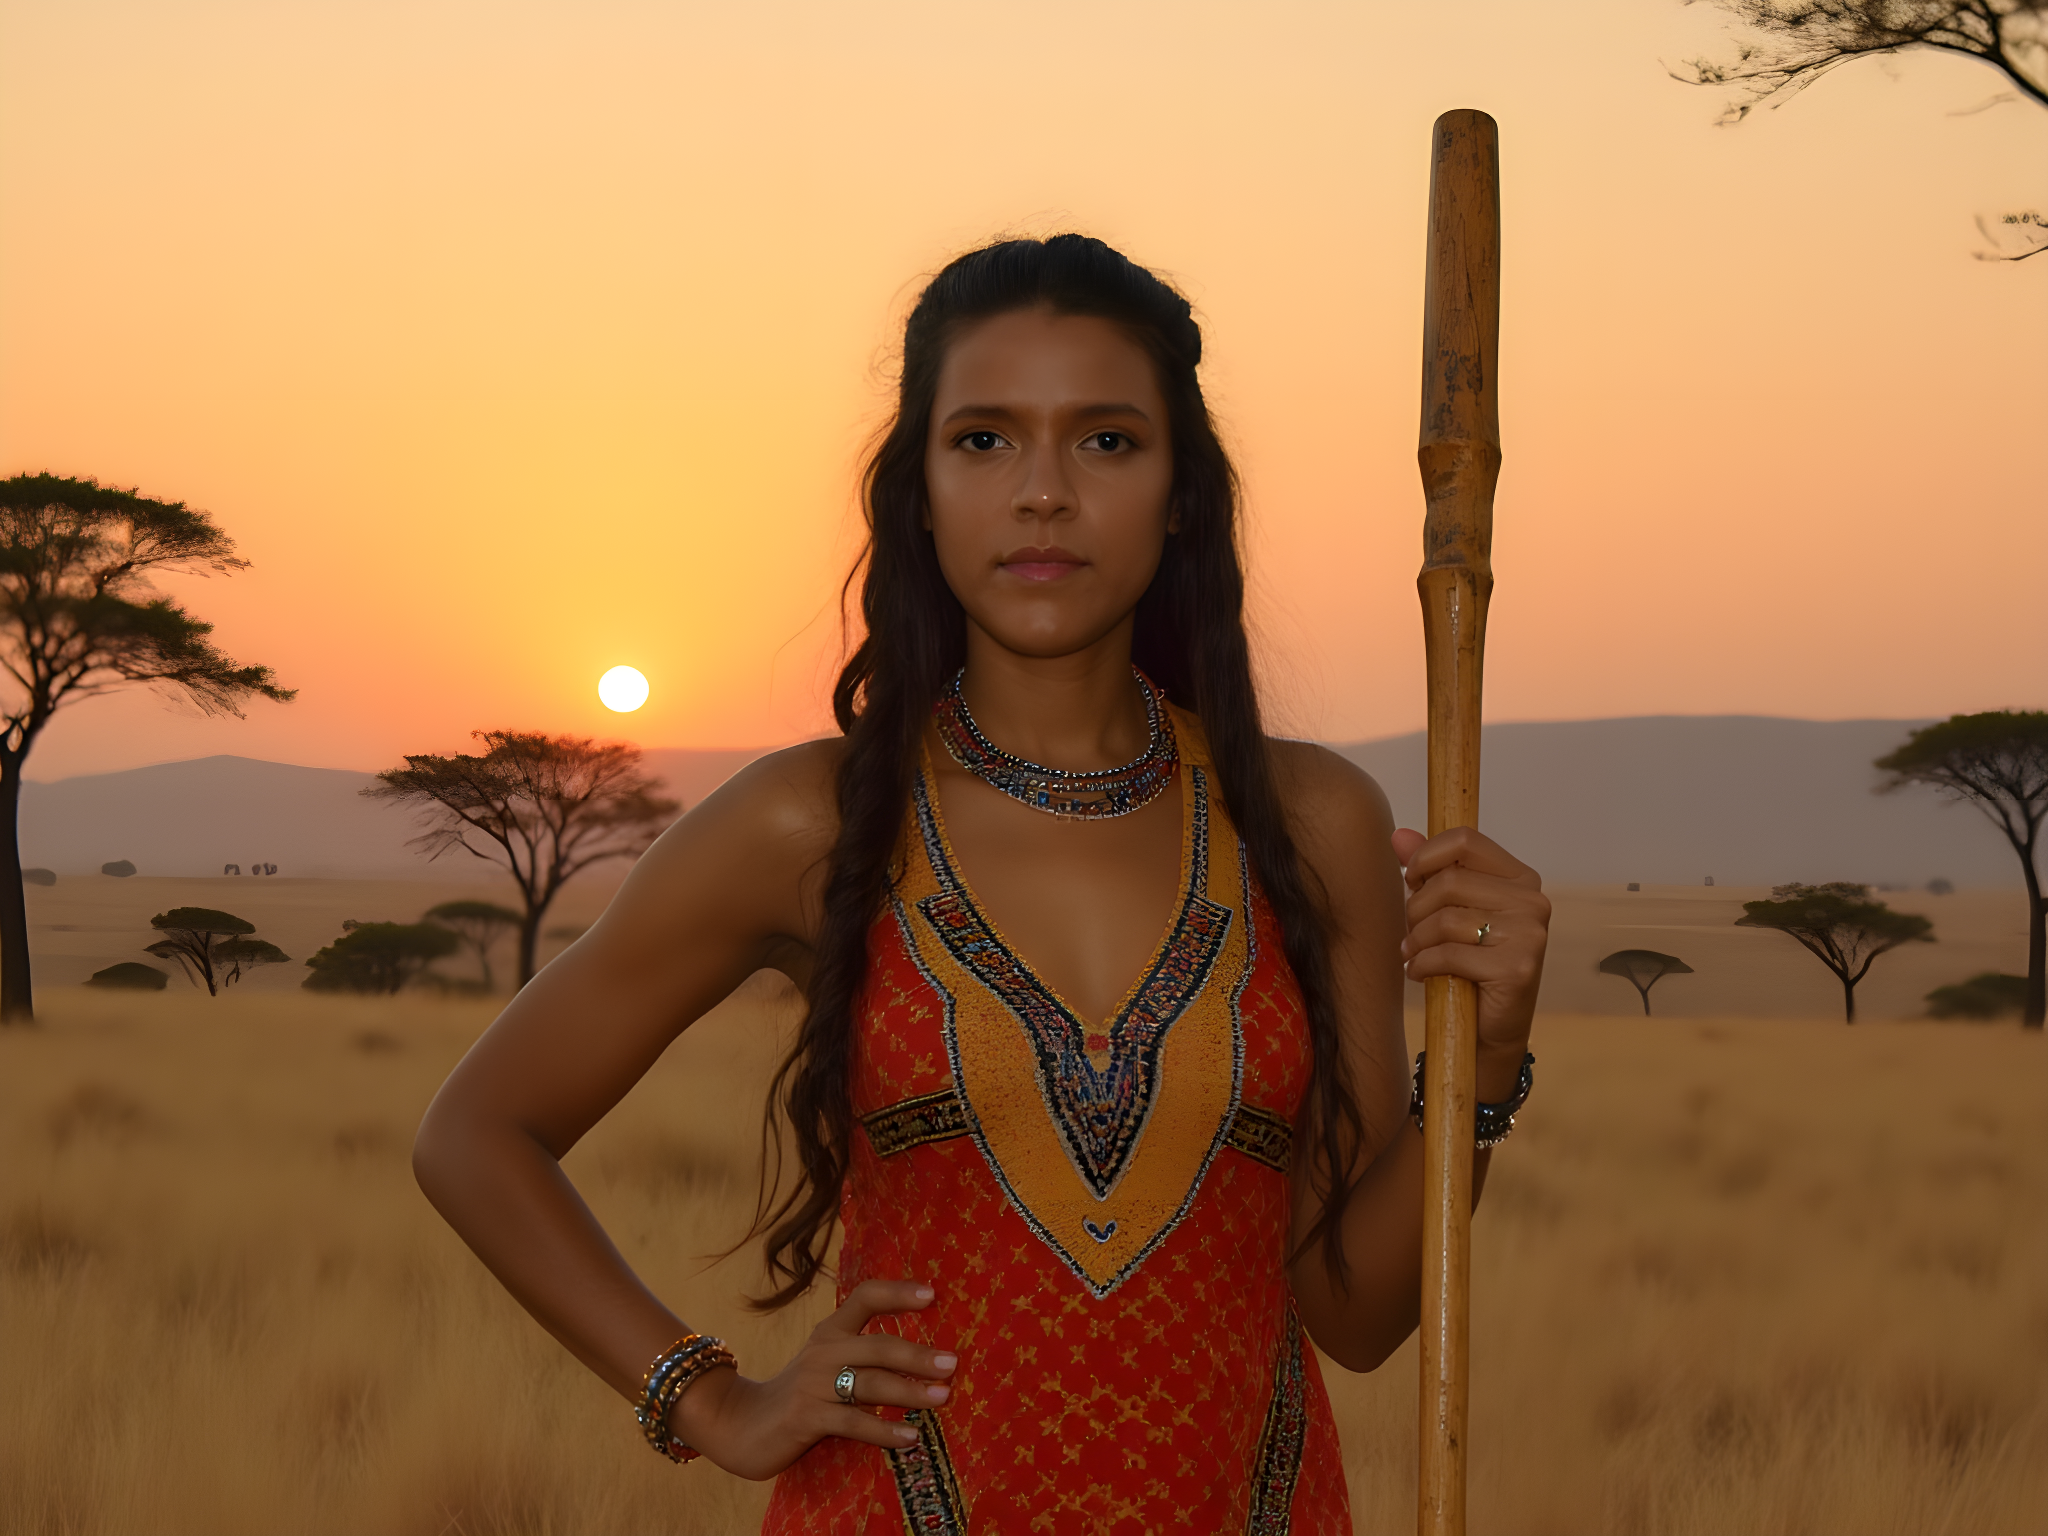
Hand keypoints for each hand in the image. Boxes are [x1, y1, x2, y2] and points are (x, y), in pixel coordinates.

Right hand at [668, 1279, 957, 1481]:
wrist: (740, 1424)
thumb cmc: (798, 1394)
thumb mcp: (826, 1363)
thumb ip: (862, 1354)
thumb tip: (922, 1357)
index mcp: (830, 1331)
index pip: (865, 1297)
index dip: (897, 1293)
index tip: (933, 1294)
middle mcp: (823, 1351)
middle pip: (877, 1345)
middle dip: (917, 1354)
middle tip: (952, 1363)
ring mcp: (813, 1384)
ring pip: (869, 1383)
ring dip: (909, 1390)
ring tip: (942, 1397)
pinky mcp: (807, 1418)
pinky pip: (853, 1422)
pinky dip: (885, 1430)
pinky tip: (911, 1437)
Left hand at [1390, 826, 1548, 1100]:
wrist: (1492, 1029)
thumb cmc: (1471, 964)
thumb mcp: (1451, 911)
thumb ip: (1430, 870)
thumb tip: (1398, 834)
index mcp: (1520, 878)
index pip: (1464, 841)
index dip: (1426, 857)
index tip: (1410, 879)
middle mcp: (1532, 902)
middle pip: (1449, 882)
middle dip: (1416, 909)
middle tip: (1411, 932)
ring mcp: (1529, 935)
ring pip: (1445, 919)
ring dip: (1416, 940)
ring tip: (1413, 953)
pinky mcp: (1517, 968)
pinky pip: (1449, 954)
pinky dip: (1422, 963)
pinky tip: (1419, 972)